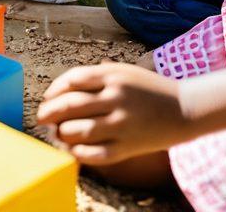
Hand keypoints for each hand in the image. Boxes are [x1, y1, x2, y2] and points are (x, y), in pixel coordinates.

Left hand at [37, 62, 192, 163]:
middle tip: (41, 118)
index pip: (72, 80)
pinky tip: (73, 150)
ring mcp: (123, 123)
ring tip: (57, 134)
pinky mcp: (130, 146)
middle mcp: (116, 98)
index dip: (54, 90)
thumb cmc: (148, 89)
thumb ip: (95, 76)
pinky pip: (98, 153)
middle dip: (50, 113)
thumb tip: (62, 89)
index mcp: (112, 76)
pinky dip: (80, 153)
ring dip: (63, 133)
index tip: (46, 98)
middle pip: (71, 105)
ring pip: (80, 130)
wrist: (185, 109)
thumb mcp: (123, 71)